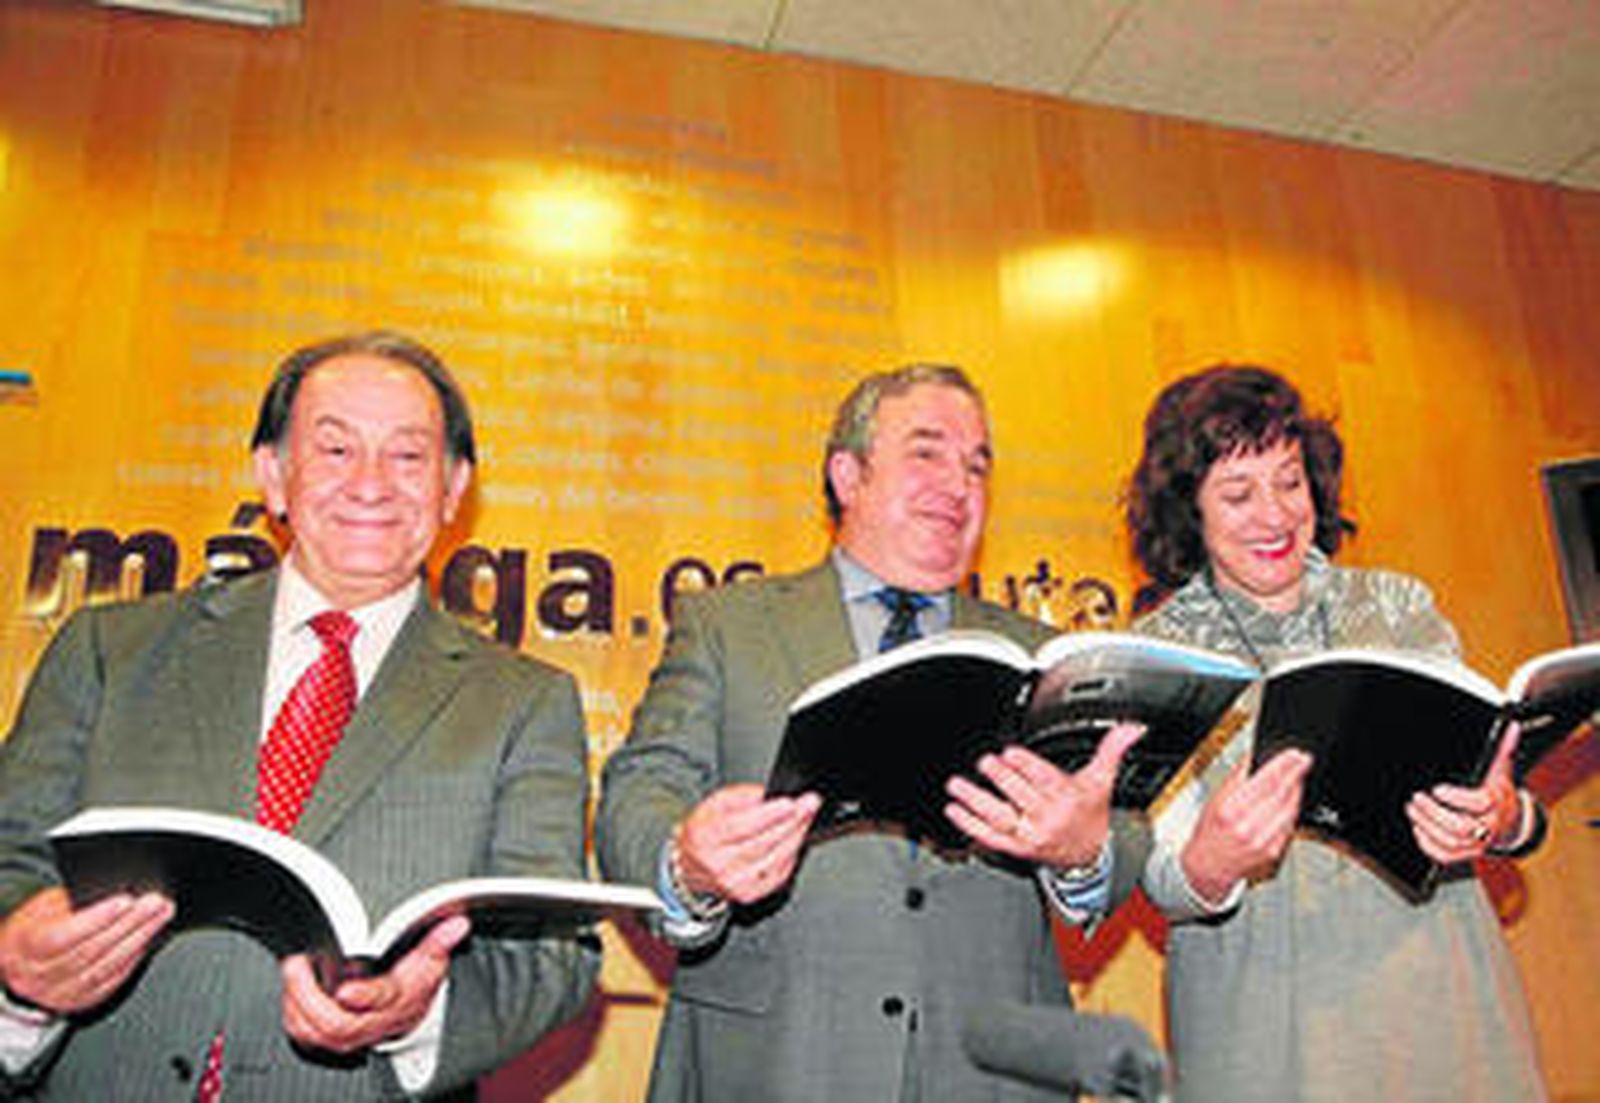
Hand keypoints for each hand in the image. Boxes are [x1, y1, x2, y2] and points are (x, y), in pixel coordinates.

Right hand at [0, 886, 173, 1013]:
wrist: (17, 959)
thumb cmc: (35, 926)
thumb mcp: (44, 907)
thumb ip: (74, 904)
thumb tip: (117, 894)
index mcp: (24, 946)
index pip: (61, 937)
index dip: (96, 920)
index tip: (125, 901)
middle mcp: (37, 976)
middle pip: (90, 952)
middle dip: (130, 925)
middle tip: (156, 905)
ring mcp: (56, 993)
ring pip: (104, 970)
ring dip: (139, 942)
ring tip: (160, 918)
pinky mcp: (77, 1002)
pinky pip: (110, 983)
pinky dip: (133, 961)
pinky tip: (149, 942)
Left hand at [280, 915, 468, 1053]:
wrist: (409, 1013)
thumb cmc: (415, 984)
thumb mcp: (431, 961)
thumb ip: (440, 942)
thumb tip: (458, 924)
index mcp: (397, 1001)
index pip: (381, 1002)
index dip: (363, 998)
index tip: (346, 989)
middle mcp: (372, 1023)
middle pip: (337, 1026)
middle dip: (311, 997)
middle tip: (298, 965)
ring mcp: (350, 1035)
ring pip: (315, 1033)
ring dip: (297, 1003)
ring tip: (293, 971)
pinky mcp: (329, 1038)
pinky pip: (303, 1035)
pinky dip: (293, 1014)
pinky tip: (293, 990)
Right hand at [673, 784, 820, 904]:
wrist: (691, 865)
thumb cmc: (705, 832)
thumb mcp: (714, 803)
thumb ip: (742, 796)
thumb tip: (769, 795)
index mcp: (706, 838)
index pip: (740, 827)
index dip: (769, 815)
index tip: (790, 802)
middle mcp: (718, 865)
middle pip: (763, 842)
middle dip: (791, 821)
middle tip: (809, 804)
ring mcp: (734, 883)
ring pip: (775, 859)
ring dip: (796, 836)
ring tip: (807, 817)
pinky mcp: (749, 894)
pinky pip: (779, 874)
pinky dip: (792, 854)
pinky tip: (797, 838)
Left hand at [944, 723, 1144, 868]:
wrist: (1088, 857)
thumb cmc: (1090, 813)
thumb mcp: (1102, 779)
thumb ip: (1112, 749)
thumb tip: (1132, 728)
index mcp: (1068, 797)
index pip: (1047, 780)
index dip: (1027, 766)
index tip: (1011, 753)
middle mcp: (1048, 817)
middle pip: (1022, 797)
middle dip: (1002, 779)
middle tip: (985, 762)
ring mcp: (1030, 834)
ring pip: (1001, 817)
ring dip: (976, 801)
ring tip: (956, 785)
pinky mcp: (1016, 847)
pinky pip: (990, 837)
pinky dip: (969, 825)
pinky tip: (954, 810)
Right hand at [1181, 749, 1311, 906]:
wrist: (1208, 867)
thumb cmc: (1210, 832)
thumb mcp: (1215, 800)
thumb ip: (1237, 778)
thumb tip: (1255, 758)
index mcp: (1230, 811)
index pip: (1264, 782)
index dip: (1282, 765)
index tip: (1293, 754)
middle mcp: (1247, 828)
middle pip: (1280, 794)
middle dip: (1295, 773)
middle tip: (1303, 760)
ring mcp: (1262, 842)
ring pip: (1289, 809)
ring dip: (1297, 790)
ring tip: (1299, 776)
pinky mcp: (1273, 852)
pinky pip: (1289, 825)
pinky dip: (1293, 809)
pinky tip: (1293, 799)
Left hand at [1407, 723, 1523, 863]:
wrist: (1509, 820)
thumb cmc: (1498, 791)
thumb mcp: (1500, 768)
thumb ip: (1502, 747)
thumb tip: (1510, 726)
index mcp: (1496, 803)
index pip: (1479, 803)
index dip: (1457, 798)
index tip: (1437, 788)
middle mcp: (1488, 826)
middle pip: (1460, 827)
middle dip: (1433, 813)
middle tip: (1416, 798)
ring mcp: (1477, 843)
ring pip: (1450, 843)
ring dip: (1427, 826)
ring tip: (1413, 809)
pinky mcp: (1466, 853)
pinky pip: (1446, 857)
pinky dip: (1428, 845)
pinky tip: (1418, 829)